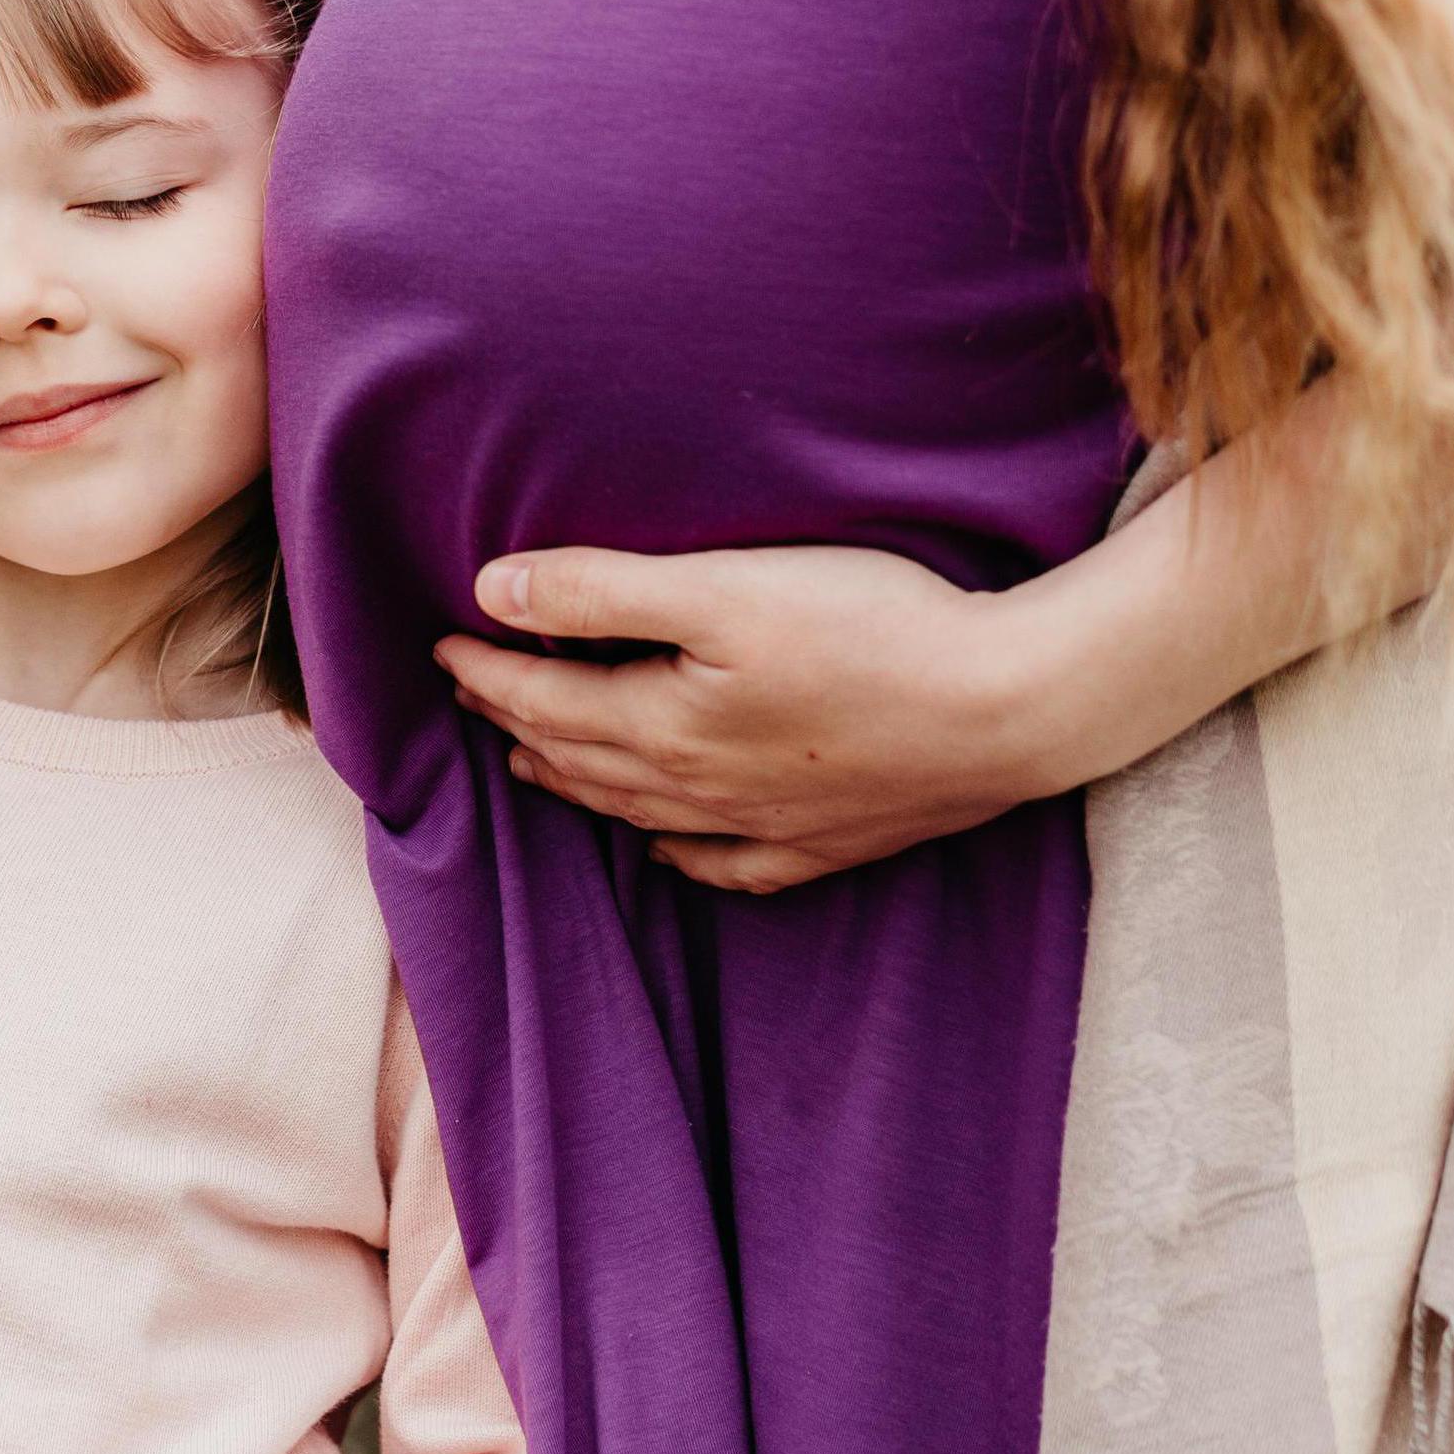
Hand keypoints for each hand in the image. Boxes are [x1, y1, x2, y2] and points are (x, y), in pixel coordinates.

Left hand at [435, 543, 1087, 893]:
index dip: (486, 671)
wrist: (1011, 710)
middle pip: (581, 758)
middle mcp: (699, 789)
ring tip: (536, 762)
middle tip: (476, 697)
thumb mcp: (724, 588)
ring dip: (578, 783)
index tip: (442, 645)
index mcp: (663, 726)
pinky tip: (668, 847)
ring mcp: (764, 825)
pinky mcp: (828, 842)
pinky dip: (680, 853)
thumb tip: (491, 592)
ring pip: (639, 812)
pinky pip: (727, 864)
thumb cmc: (872, 632)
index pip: (543, 698)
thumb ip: (602, 590)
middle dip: (517, 724)